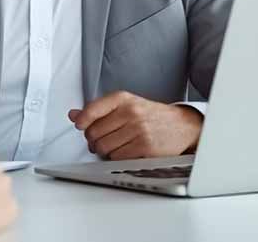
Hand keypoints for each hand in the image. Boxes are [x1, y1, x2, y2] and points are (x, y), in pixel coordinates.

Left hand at [68, 91, 202, 159]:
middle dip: (93, 140)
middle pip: (94, 132)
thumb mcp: (126, 105)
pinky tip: (125, 151)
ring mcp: (138, 129)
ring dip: (105, 151)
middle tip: (100, 140)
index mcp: (123, 98)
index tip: (80, 126)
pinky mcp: (145, 147)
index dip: (82, 121)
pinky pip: (117, 157)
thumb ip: (99, 110)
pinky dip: (117, 158)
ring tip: (115, 146)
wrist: (183, 126)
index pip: (92, 109)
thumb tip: (73, 115)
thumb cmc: (151, 116)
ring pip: (103, 147)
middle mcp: (130, 112)